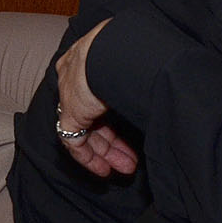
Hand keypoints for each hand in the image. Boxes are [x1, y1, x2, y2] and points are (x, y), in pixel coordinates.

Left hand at [54, 20, 138, 177]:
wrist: (110, 53)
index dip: (116, 120)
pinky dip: (88, 158)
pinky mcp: (69, 113)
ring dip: (107, 153)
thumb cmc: (128, 53)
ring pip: (86, 133)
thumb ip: (133, 80)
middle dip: (114, 143)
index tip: (130, 135)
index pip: (100, 98)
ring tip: (126, 168)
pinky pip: (73, 142)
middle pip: (94, 118)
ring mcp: (71, 96)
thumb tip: (152, 85)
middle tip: (130, 160)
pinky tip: (103, 169)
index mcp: (89, 62)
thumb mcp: (132, 66)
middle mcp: (77, 80)